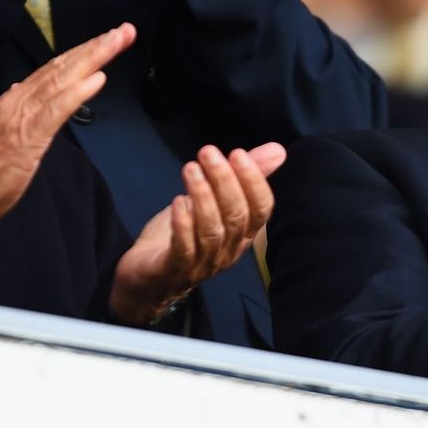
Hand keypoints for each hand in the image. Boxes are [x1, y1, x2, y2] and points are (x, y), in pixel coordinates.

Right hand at [0, 22, 135, 246]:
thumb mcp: (4, 131)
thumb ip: (18, 109)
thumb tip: (23, 89)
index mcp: (17, 98)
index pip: (55, 68)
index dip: (84, 51)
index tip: (110, 39)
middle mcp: (20, 98)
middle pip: (64, 65)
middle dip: (97, 46)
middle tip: (126, 30)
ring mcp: (23, 114)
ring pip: (63, 77)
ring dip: (94, 57)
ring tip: (119, 41)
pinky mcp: (27, 134)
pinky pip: (56, 108)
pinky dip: (78, 91)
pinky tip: (98, 78)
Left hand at [108, 141, 285, 325]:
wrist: (149, 276)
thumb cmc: (186, 233)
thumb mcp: (215, 198)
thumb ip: (244, 175)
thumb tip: (278, 150)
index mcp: (243, 233)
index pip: (261, 210)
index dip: (253, 181)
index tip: (238, 153)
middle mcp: (229, 250)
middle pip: (236, 216)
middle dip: (224, 180)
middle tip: (208, 152)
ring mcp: (203, 262)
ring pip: (211, 231)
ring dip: (202, 196)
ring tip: (191, 168)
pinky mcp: (175, 269)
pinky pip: (184, 249)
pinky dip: (183, 224)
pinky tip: (178, 201)